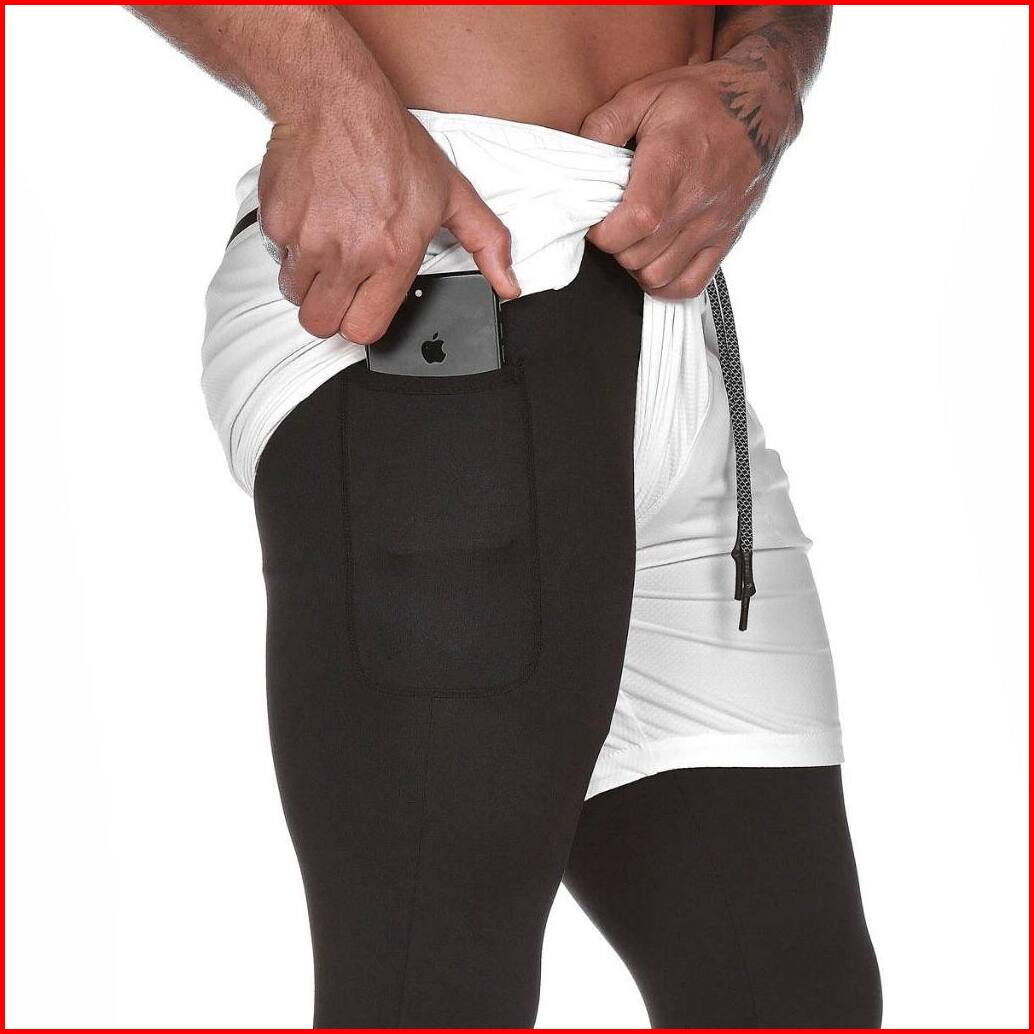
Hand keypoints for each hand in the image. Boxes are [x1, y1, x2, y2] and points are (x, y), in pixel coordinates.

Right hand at [258, 87, 519, 343]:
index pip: (364, 330)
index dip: (362, 322)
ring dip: (308, 279)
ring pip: (295, 295)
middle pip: (322, 323)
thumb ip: (486, 244)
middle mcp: (350, 255)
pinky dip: (289, 245)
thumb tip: (509, 284)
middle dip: (329, 310)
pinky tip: (311, 217)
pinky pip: (276, 257)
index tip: (363, 305)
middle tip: (340, 282)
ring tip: (327, 245)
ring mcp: (310, 241)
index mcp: (394, 256)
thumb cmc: (391, 144)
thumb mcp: (452, 193)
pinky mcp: (277, 224)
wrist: (334, 100)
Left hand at [580, 59, 801, 299]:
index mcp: (672, 162)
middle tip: (615, 223)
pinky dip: (665, 283)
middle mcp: (696, 199)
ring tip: (635, 240)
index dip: (604, 231)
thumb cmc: (700, 100)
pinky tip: (656, 260)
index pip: (635, 222)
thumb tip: (577, 157)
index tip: (597, 220)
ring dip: (636, 264)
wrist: (762, 105)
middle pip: (638, 254)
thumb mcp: (645, 94)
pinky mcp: (727, 238)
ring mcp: (714, 224)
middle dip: (615, 245)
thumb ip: (604, 124)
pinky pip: (690, 284)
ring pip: (658, 275)